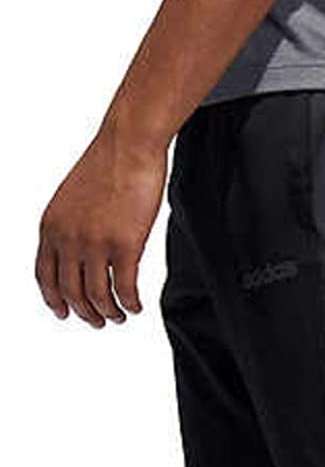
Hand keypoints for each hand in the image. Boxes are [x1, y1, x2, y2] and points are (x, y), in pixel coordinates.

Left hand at [36, 125, 167, 327]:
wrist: (127, 145)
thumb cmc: (106, 165)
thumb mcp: (71, 199)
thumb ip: (68, 228)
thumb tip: (79, 257)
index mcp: (51, 226)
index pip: (44, 276)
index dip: (54, 300)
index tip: (64, 313)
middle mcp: (68, 238)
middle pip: (71, 292)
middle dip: (85, 313)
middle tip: (98, 321)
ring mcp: (95, 243)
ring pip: (97, 297)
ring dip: (109, 313)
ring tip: (119, 316)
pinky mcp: (125, 246)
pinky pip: (125, 289)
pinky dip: (130, 304)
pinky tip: (136, 307)